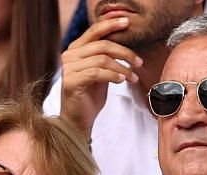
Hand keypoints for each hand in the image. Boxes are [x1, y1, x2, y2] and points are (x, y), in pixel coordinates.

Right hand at [60, 16, 143, 138]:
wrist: (79, 119)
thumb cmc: (91, 94)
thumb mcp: (100, 70)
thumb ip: (106, 55)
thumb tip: (125, 41)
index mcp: (75, 50)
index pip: (94, 31)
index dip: (111, 25)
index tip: (127, 22)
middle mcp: (69, 56)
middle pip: (102, 46)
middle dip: (124, 53)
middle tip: (139, 62)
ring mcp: (68, 69)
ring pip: (102, 60)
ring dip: (122, 68)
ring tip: (132, 77)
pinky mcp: (71, 82)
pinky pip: (97, 73)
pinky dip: (113, 75)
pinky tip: (121, 81)